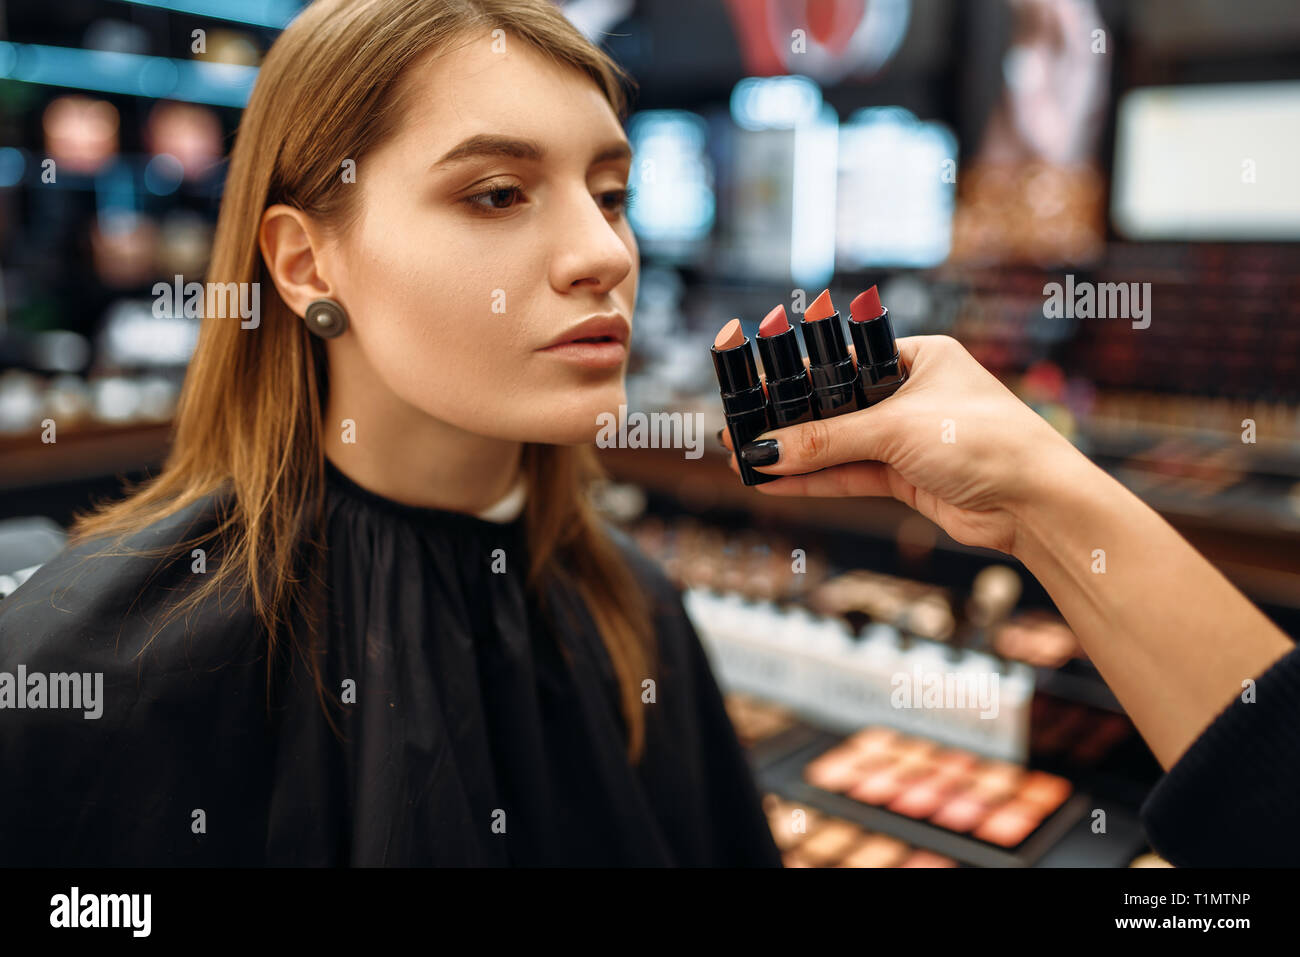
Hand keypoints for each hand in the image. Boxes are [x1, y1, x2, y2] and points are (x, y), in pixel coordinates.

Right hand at [719, 335, 1096, 555]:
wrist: (1037, 504)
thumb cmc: (985, 441)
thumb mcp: (896, 430)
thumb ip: (826, 441)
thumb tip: (764, 448)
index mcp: (919, 357)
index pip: (842, 360)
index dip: (796, 375)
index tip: (753, 384)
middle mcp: (911, 393)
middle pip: (835, 405)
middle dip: (787, 420)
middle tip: (738, 425)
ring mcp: (908, 438)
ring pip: (838, 445)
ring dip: (794, 454)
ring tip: (743, 457)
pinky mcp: (906, 479)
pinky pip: (848, 476)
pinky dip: (813, 481)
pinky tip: (773, 482)